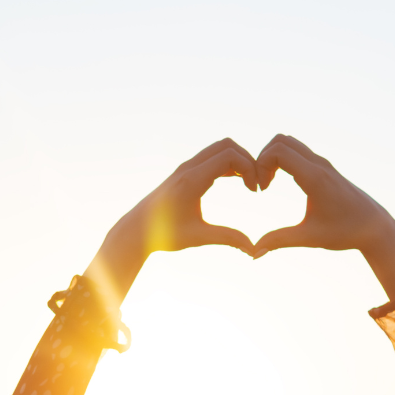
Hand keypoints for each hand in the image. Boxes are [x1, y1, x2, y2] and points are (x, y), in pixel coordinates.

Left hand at [104, 138, 258, 258]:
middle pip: (226, 145)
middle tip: (257, 183)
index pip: (228, 156)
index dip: (249, 168)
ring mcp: (186, 167)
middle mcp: (189, 168)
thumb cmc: (165, 234)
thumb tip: (253, 250)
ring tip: (250, 183)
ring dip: (238, 160)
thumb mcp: (198, 237)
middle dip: (247, 160)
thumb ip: (227, 238)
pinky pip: (212, 157)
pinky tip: (238, 181)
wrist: (138, 229)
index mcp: (192, 180)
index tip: (255, 190)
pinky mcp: (186, 171)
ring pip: (219, 148)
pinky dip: (228, 163)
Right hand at [251, 135, 394, 258]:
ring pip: (289, 143)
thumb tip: (255, 253)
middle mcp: (319, 165)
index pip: (278, 152)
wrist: (374, 226)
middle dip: (263, 158)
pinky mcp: (324, 167)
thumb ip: (280, 241)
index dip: (260, 166)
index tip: (260, 190)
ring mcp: (323, 164)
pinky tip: (281, 182)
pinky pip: (297, 151)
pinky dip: (282, 159)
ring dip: (272, 157)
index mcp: (315, 178)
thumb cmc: (345, 232)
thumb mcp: (310, 238)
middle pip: (281, 140)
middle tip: (262, 184)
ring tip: (268, 183)